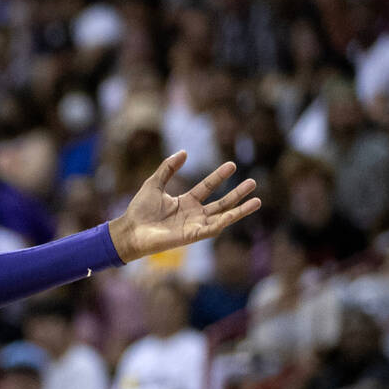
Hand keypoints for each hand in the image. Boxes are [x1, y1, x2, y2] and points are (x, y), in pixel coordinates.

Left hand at [108, 151, 260, 262]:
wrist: (130, 230)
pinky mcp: (192, 236)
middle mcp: (193, 214)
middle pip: (221, 203)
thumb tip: (184, 152)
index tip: (232, 164)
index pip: (207, 187)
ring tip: (258, 201)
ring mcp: (194, 226)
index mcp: (185, 202)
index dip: (219, 176)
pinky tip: (236, 213)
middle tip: (253, 182)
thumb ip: (168, 168)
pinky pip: (213, 229)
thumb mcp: (154, 183)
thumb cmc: (139, 210)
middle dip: (237, 193)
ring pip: (223, 217)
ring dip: (240, 210)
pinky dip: (225, 221)